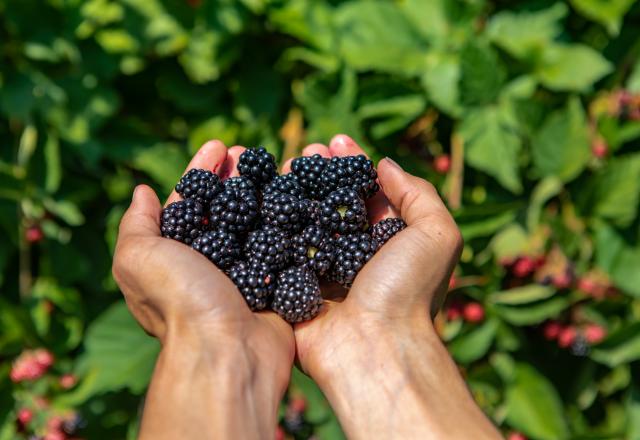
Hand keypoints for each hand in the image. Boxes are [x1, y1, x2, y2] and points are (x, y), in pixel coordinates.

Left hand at [112, 141, 293, 438]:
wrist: (229, 351)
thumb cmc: (180, 302)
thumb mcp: (139, 260)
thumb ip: (136, 225)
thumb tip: (141, 192)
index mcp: (178, 256)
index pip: (189, 202)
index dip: (201, 170)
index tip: (218, 145)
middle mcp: (211, 263)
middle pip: (224, 207)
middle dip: (235, 175)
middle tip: (249, 150)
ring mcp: (246, 273)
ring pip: (256, 221)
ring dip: (263, 191)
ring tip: (276, 164)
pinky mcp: (277, 284)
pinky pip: (285, 244)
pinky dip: (290, 220)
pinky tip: (299, 196)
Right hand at [284, 135, 499, 438]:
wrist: (373, 347)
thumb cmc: (408, 290)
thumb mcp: (436, 235)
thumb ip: (418, 193)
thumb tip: (384, 164)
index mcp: (386, 240)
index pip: (366, 191)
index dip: (352, 163)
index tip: (336, 140)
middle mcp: (353, 253)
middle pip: (331, 202)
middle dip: (318, 173)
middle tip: (305, 150)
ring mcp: (321, 270)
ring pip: (302, 221)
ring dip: (292, 192)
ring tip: (280, 165)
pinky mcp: (293, 287)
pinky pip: (278, 250)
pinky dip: (269, 224)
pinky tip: (260, 198)